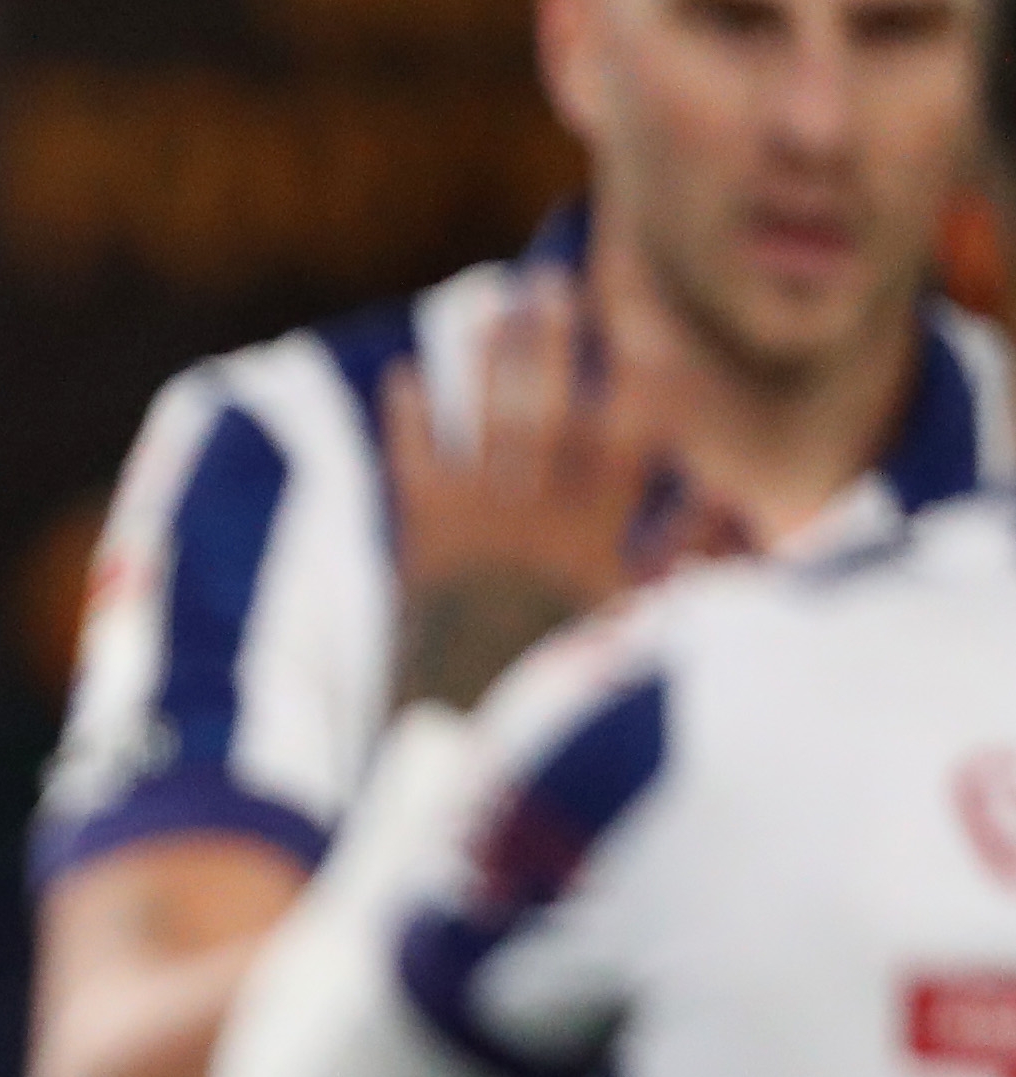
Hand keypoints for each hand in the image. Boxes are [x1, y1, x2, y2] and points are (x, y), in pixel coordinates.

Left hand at [383, 277, 707, 712]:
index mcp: (596, 533)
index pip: (629, 434)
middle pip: (550, 408)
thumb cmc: (565, 681)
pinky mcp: (419, 540)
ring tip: (498, 306)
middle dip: (557, 341)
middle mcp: (535, 513)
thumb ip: (687, 560)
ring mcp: (472, 522)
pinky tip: (407, 373)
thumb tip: (736, 506)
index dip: (639, 373)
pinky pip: (412, 465)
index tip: (647, 320)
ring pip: (485, 421)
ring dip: (491, 360)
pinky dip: (409, 418)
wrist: (467, 732)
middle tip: (557, 278)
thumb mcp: (639, 623)